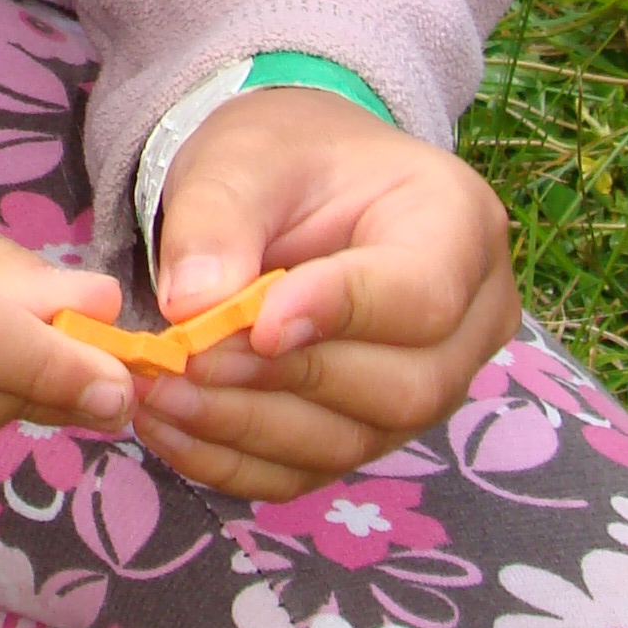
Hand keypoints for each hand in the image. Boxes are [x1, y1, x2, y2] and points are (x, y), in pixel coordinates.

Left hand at [132, 86, 518, 502]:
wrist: (292, 185)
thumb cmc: (283, 156)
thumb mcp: (243, 156)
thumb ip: (219, 219)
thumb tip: (192, 308)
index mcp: (457, 224)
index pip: (422, 294)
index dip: (340, 314)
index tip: (257, 322)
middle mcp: (468, 320)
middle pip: (402, 387)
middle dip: (284, 381)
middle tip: (185, 362)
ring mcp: (430, 386)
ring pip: (355, 442)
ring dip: (246, 428)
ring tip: (159, 395)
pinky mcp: (374, 430)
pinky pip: (314, 471)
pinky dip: (235, 460)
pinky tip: (171, 428)